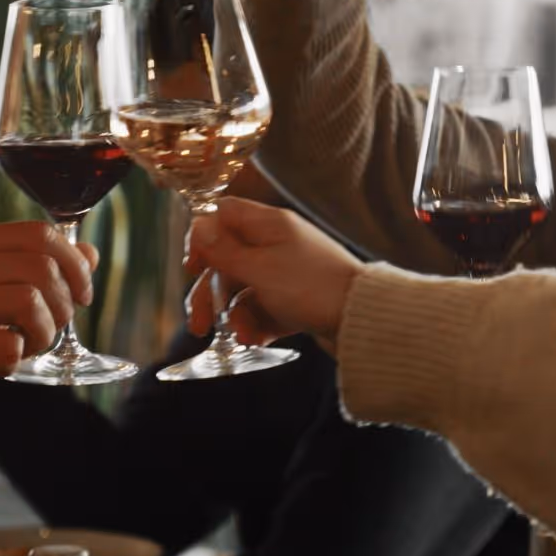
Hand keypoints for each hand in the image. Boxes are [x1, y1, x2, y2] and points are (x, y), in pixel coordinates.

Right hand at [0, 222, 96, 407]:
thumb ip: (29, 265)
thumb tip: (90, 254)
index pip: (37, 234)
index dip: (74, 264)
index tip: (81, 293)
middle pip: (41, 269)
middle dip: (63, 304)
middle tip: (51, 327)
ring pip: (30, 304)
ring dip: (43, 333)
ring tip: (26, 346)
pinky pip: (8, 349)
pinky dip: (14, 361)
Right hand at [182, 197, 363, 347]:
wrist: (361, 320)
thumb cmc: (310, 286)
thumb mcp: (259, 268)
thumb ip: (224, 250)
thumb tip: (198, 224)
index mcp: (269, 225)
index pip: (225, 215)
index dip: (204, 237)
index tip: (193, 266)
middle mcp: (278, 245)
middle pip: (229, 260)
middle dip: (210, 292)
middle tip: (198, 321)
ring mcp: (288, 274)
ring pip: (245, 290)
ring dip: (233, 315)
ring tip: (237, 336)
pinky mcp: (297, 302)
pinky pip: (265, 310)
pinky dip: (255, 324)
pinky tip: (252, 339)